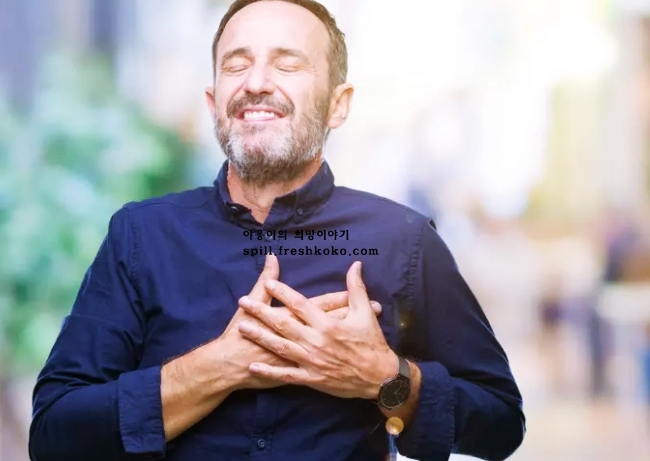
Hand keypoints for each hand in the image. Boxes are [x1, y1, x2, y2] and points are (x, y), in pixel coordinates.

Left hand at [237, 261, 396, 398]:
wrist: (379, 378)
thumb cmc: (372, 343)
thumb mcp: (366, 313)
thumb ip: (356, 288)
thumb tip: (355, 264)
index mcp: (328, 324)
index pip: (300, 305)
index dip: (283, 293)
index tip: (268, 284)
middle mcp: (316, 341)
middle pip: (283, 324)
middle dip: (261, 312)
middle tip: (242, 302)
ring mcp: (312, 361)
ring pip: (280, 347)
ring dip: (260, 337)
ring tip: (242, 327)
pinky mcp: (311, 378)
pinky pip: (286, 375)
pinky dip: (269, 372)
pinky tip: (252, 367)